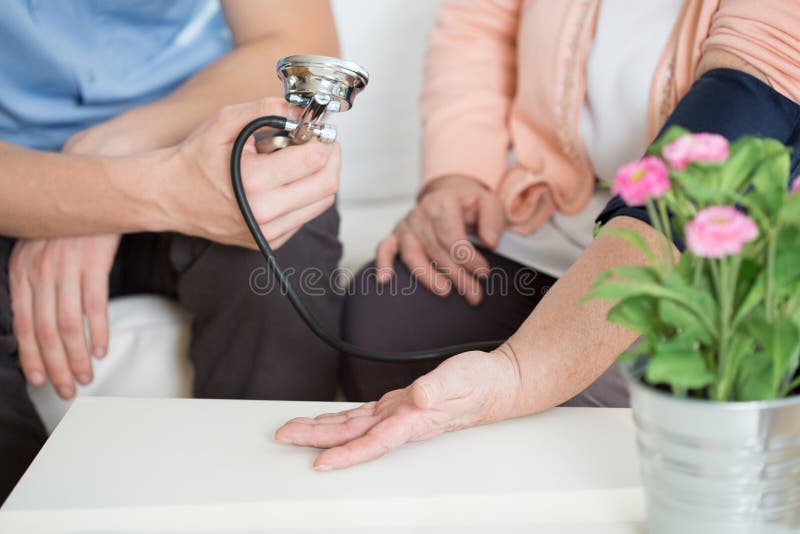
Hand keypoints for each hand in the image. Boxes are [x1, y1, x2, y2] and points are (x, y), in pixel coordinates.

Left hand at [10, 234, 119, 398]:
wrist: (94, 185)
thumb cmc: (71, 223)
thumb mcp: (42, 249)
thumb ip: (38, 281)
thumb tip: (43, 319)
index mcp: (23, 271)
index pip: (23, 324)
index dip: (31, 356)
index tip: (41, 380)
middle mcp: (39, 271)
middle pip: (45, 330)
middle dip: (55, 366)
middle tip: (66, 390)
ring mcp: (65, 266)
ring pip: (68, 324)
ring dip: (76, 356)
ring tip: (85, 377)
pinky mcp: (92, 261)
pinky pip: (93, 304)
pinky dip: (97, 331)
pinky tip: (100, 350)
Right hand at [171, 98, 339, 249]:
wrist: (169, 196)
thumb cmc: (196, 157)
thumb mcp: (225, 121)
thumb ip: (266, 110)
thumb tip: (302, 112)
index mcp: (253, 181)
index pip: (314, 160)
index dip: (323, 140)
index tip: (316, 129)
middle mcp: (264, 212)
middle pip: (327, 186)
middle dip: (331, 158)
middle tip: (320, 142)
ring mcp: (268, 232)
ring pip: (321, 203)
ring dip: (320, 177)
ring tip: (299, 161)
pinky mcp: (270, 242)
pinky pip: (305, 216)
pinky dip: (305, 196)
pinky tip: (285, 182)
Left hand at [274, 347, 520, 469]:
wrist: (495, 384)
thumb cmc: (480, 382)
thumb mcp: (462, 378)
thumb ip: (438, 388)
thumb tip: (417, 396)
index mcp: (414, 420)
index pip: (375, 442)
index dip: (347, 454)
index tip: (321, 462)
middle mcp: (401, 422)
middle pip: (353, 436)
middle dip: (317, 440)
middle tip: (285, 437)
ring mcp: (397, 415)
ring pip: (352, 427)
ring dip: (321, 430)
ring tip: (292, 431)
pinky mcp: (397, 405)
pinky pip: (362, 416)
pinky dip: (340, 419)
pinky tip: (324, 421)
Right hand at [376, 175, 505, 304]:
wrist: (449, 196)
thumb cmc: (471, 205)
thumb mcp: (489, 203)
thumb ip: (493, 218)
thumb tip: (489, 242)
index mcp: (443, 202)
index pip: (452, 235)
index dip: (468, 257)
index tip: (483, 273)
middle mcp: (421, 212)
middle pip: (436, 248)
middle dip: (457, 275)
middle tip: (474, 295)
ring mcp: (406, 225)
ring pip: (413, 254)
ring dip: (428, 276)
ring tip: (444, 292)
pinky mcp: (395, 236)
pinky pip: (384, 249)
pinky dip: (383, 264)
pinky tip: (385, 280)